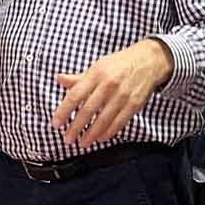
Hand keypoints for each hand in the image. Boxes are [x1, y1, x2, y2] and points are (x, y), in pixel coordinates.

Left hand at [51, 39, 172, 147]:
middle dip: (76, 127)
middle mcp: (108, 84)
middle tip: (68, 138)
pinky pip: (119, 122)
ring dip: (91, 134)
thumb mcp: (98, 66)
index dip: (64, 111)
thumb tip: (60, 79)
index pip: (75, 95)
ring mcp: (122, 95)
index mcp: (96, 73)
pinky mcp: (134, 104)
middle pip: (88, 110)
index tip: (56, 123)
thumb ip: (79, 78)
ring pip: (103, 119)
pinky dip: (108, 132)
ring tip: (83, 142)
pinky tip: (100, 138)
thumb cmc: (119, 64)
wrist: (148, 61)